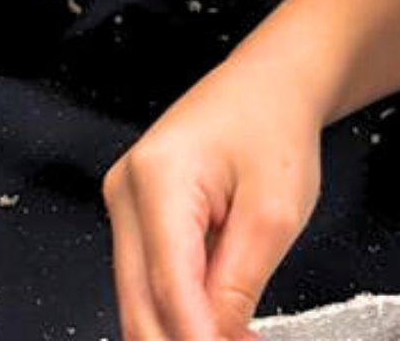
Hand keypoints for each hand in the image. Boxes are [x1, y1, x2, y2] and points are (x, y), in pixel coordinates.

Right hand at [104, 62, 320, 339]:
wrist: (268, 84)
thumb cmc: (275, 128)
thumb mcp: (276, 209)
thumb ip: (241, 278)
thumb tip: (216, 337)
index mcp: (158, 179)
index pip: (168, 282)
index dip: (193, 334)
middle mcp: (125, 193)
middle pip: (136, 299)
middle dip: (180, 338)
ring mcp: (123, 205)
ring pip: (138, 295)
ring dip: (181, 329)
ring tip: (234, 340)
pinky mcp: (135, 218)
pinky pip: (148, 277)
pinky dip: (180, 307)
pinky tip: (216, 324)